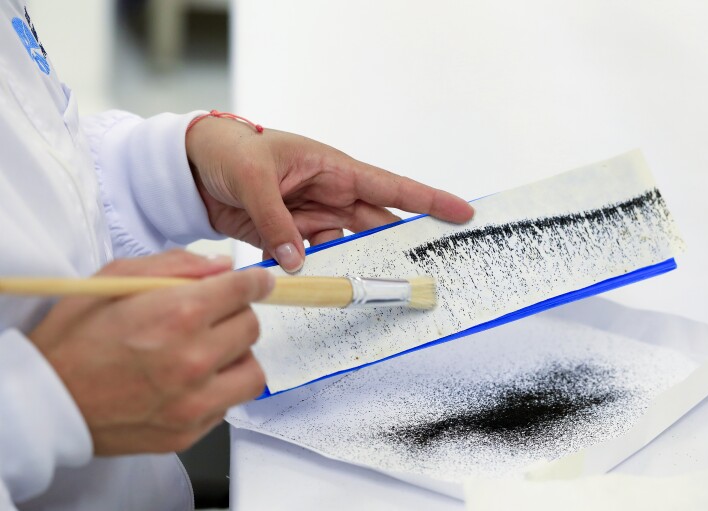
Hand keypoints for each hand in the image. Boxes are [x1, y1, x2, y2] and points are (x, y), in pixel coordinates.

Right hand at [28, 250, 272, 454]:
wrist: (46, 398)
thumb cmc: (74, 337)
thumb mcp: (117, 279)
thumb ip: (177, 266)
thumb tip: (223, 267)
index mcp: (178, 315)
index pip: (244, 291)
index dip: (254, 282)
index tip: (257, 283)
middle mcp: (193, 360)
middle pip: (251, 327)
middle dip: (235, 316)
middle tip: (209, 318)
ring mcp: (194, 402)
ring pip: (252, 370)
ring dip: (235, 357)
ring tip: (204, 353)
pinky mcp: (189, 431)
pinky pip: (228, 403)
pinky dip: (218, 389)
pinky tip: (188, 381)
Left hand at [185, 117, 473, 271]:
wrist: (192, 167)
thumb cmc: (228, 150)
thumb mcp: (252, 178)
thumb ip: (277, 221)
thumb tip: (299, 262)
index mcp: (332, 168)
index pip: (391, 186)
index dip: (428, 200)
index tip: (462, 213)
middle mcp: (329, 194)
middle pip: (374, 226)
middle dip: (394, 249)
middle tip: (416, 275)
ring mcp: (311, 216)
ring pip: (343, 248)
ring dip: (346, 267)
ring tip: (353, 288)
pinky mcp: (290, 235)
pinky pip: (312, 258)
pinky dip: (312, 272)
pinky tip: (308, 283)